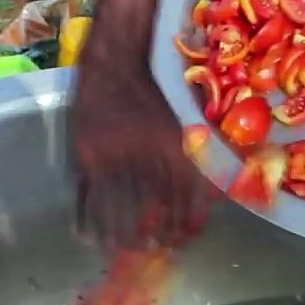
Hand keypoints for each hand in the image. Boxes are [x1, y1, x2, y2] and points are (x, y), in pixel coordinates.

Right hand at [71, 33, 210, 248]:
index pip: (183, 195)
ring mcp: (110, 155)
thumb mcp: (189, 114)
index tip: (187, 238)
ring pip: (117, 206)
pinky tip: (86, 236)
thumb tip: (219, 187)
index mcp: (172, 144)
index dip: (185, 220)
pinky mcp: (85, 151)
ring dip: (120, 233)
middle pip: (152, 205)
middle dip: (155, 232)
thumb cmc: (160, 79)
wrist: (119, 52)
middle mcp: (143, 154)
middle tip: (157, 251)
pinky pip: (84, 192)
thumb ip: (204, 150)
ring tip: (122, 253)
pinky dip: (85, 217)